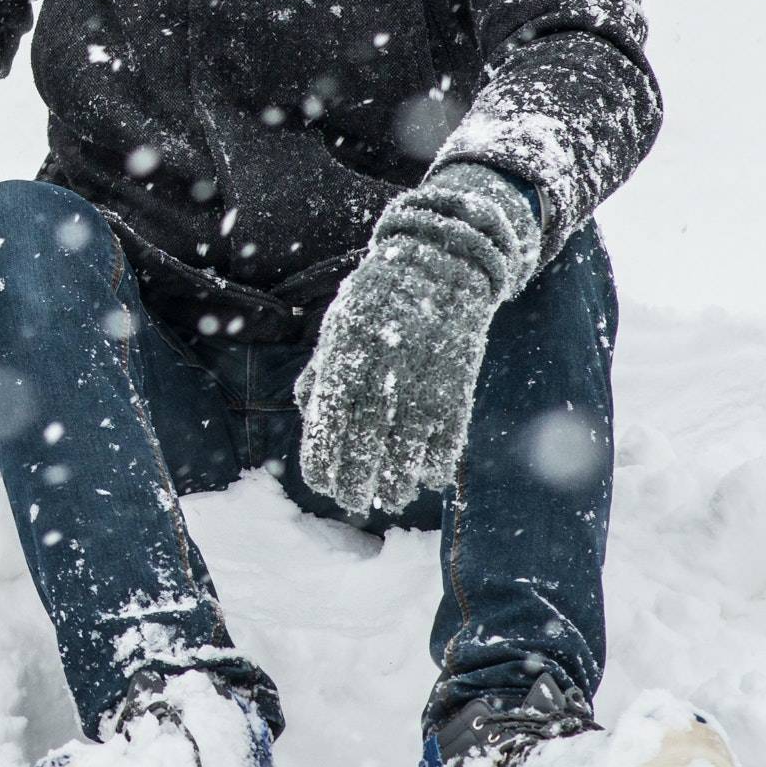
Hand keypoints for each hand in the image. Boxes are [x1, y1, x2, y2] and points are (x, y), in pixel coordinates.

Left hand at [296, 163, 542, 517]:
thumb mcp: (340, 326)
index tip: (321, 483)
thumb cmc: (381, 298)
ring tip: (387, 499)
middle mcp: (383, 372)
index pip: (328, 423)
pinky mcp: (458, 383)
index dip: (324, 458)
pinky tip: (425, 478)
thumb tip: (307, 415)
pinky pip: (448, 436)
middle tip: (352, 503)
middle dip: (356, 481)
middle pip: (365, 443)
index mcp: (347, 357)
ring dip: (397, 482)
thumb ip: (322, 370)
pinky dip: (437, 462)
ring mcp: (423, 380)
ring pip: (407, 448)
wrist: (443, 262)